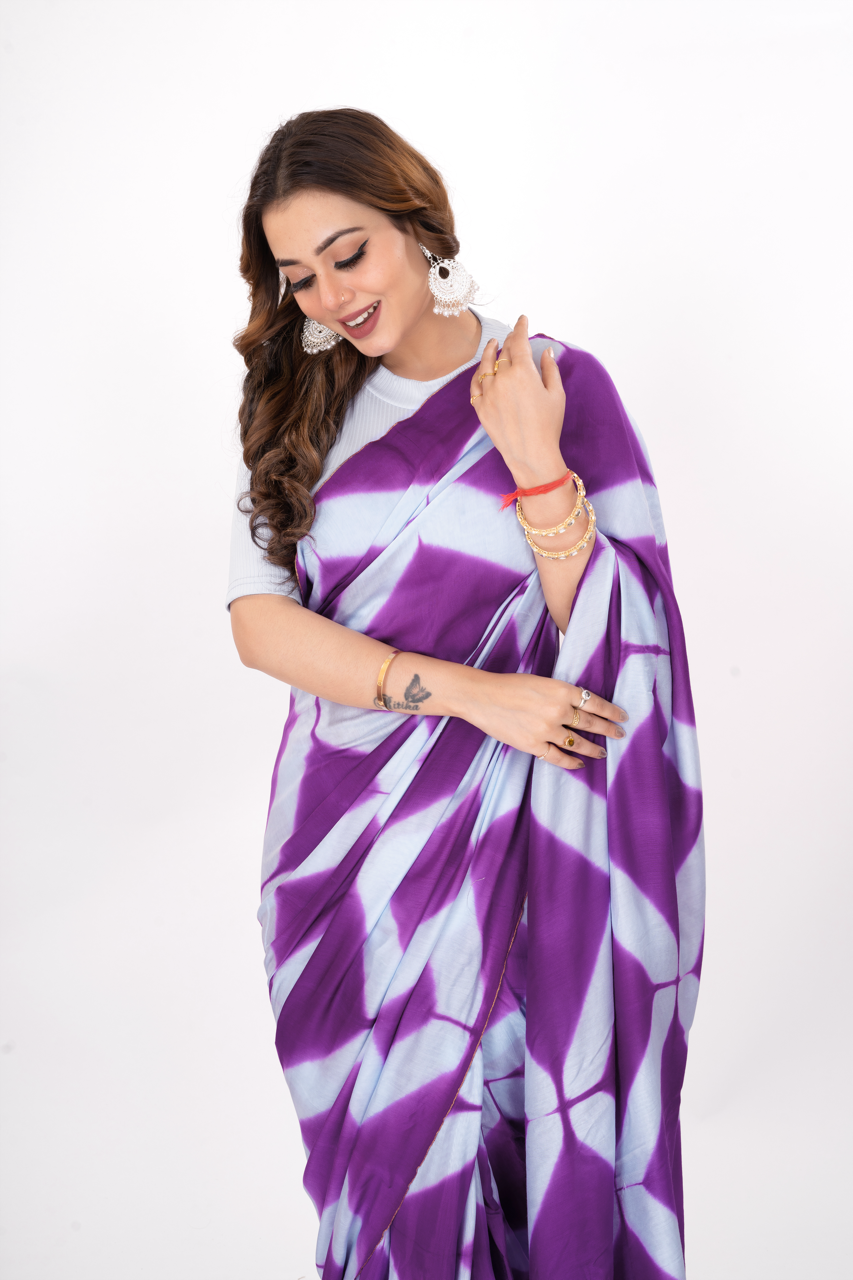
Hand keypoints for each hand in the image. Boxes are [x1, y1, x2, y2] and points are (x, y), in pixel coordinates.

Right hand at [460, 669, 627, 770]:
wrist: (481, 696)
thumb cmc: (509, 685)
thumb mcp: (541, 681)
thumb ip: (561, 693)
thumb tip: (581, 705)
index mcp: (561, 689)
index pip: (595, 702)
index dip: (611, 711)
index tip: (623, 717)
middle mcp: (557, 710)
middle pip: (591, 723)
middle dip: (608, 730)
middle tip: (620, 735)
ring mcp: (545, 729)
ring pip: (577, 743)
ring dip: (593, 749)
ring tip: (603, 752)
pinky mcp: (533, 745)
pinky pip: (558, 758)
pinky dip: (571, 762)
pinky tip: (580, 764)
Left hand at [469, 315, 566, 488]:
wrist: (531, 454)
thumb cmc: (548, 425)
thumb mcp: (556, 394)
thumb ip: (550, 369)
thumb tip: (546, 352)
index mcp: (523, 371)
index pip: (519, 341)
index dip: (520, 327)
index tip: (522, 319)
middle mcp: (502, 378)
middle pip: (504, 352)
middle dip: (510, 341)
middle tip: (514, 336)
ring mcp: (488, 393)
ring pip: (485, 365)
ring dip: (490, 352)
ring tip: (494, 344)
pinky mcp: (480, 407)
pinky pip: (475, 385)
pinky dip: (478, 374)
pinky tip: (481, 369)